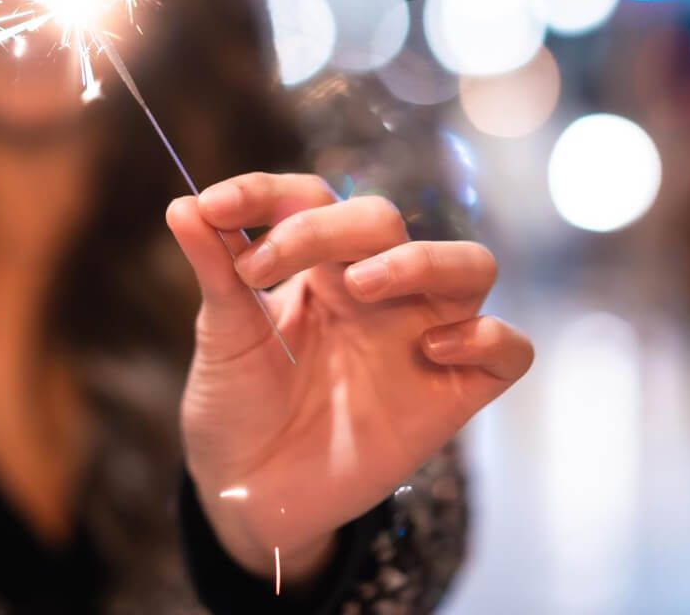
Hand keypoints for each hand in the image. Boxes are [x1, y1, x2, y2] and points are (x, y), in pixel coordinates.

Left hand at [166, 172, 532, 584]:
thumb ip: (215, 270)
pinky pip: (508, 350)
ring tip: (360, 285)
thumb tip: (181, 205)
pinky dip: (483, 338)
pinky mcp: (451, 394)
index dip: (265, 192)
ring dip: (420, 261)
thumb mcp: (222, 338)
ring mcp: (420, 337)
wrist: (249, 497)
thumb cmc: (238, 409)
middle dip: (325, 227)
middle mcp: (377, 291)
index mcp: (318, 267)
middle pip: (383, 220)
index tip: (213, 208)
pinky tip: (431, 351)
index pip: (312, 198)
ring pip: (471, 265)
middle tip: (262, 268)